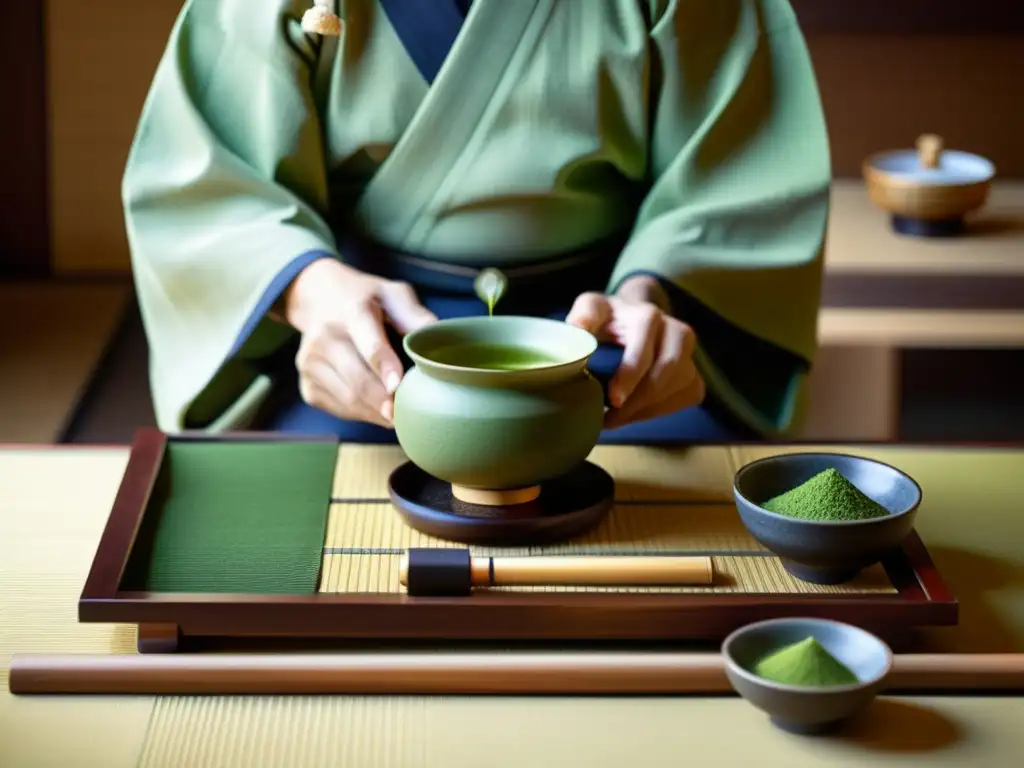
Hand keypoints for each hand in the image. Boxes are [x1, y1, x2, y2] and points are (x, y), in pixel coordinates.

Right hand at [282, 258, 437, 425]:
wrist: (318, 297)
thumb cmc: (367, 299)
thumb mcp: (393, 294)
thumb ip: (416, 318)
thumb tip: (437, 348)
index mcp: (352, 311)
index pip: (368, 343)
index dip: (384, 366)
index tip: (398, 387)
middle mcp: (324, 337)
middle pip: (358, 380)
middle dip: (386, 403)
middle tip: (412, 415)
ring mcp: (310, 363)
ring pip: (349, 400)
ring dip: (378, 413)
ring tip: (400, 414)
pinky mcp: (307, 384)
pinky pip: (340, 409)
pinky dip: (363, 414)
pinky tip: (378, 408)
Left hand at [566, 275, 704, 428]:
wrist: (632, 322)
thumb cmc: (608, 321)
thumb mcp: (592, 310)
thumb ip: (584, 316)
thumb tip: (579, 327)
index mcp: (647, 316)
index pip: (646, 345)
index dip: (631, 373)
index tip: (614, 398)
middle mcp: (676, 330)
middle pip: (667, 369)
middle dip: (639, 399)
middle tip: (611, 418)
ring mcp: (690, 353)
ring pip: (678, 386)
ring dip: (646, 408)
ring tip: (617, 417)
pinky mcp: (695, 372)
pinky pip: (686, 396)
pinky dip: (660, 410)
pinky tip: (636, 411)